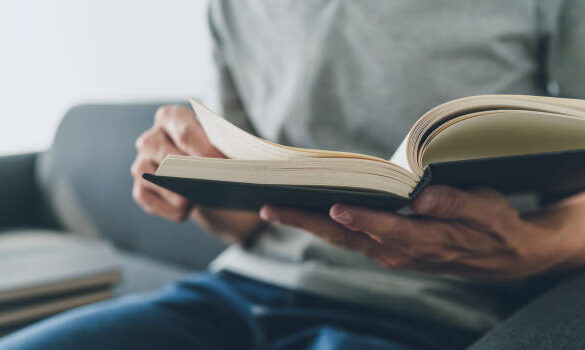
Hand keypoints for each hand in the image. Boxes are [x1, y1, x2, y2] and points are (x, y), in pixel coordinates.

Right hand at [131, 105, 223, 220]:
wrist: (209, 183)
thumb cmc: (215, 158)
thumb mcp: (222, 148)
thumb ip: (221, 149)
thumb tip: (224, 163)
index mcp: (172, 118)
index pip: (184, 131)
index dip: (203, 149)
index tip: (220, 163)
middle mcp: (151, 138)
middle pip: (166, 155)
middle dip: (190, 171)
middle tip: (211, 183)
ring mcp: (142, 163)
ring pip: (154, 178)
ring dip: (177, 191)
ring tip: (197, 199)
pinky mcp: (140, 189)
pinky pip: (149, 199)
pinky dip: (170, 208)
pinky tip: (186, 210)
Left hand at [259, 186, 584, 279]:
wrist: (503, 255)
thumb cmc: (495, 225)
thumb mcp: (488, 210)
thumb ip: (456, 205)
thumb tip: (423, 198)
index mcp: (426, 241)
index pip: (385, 229)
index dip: (359, 218)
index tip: (332, 205)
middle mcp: (402, 252)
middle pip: (346, 237)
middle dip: (306, 222)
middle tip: (269, 207)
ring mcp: (392, 254)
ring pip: (342, 240)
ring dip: (308, 225)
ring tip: (275, 208)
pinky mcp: (389, 250)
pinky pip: (350, 240)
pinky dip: (325, 228)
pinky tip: (306, 213)